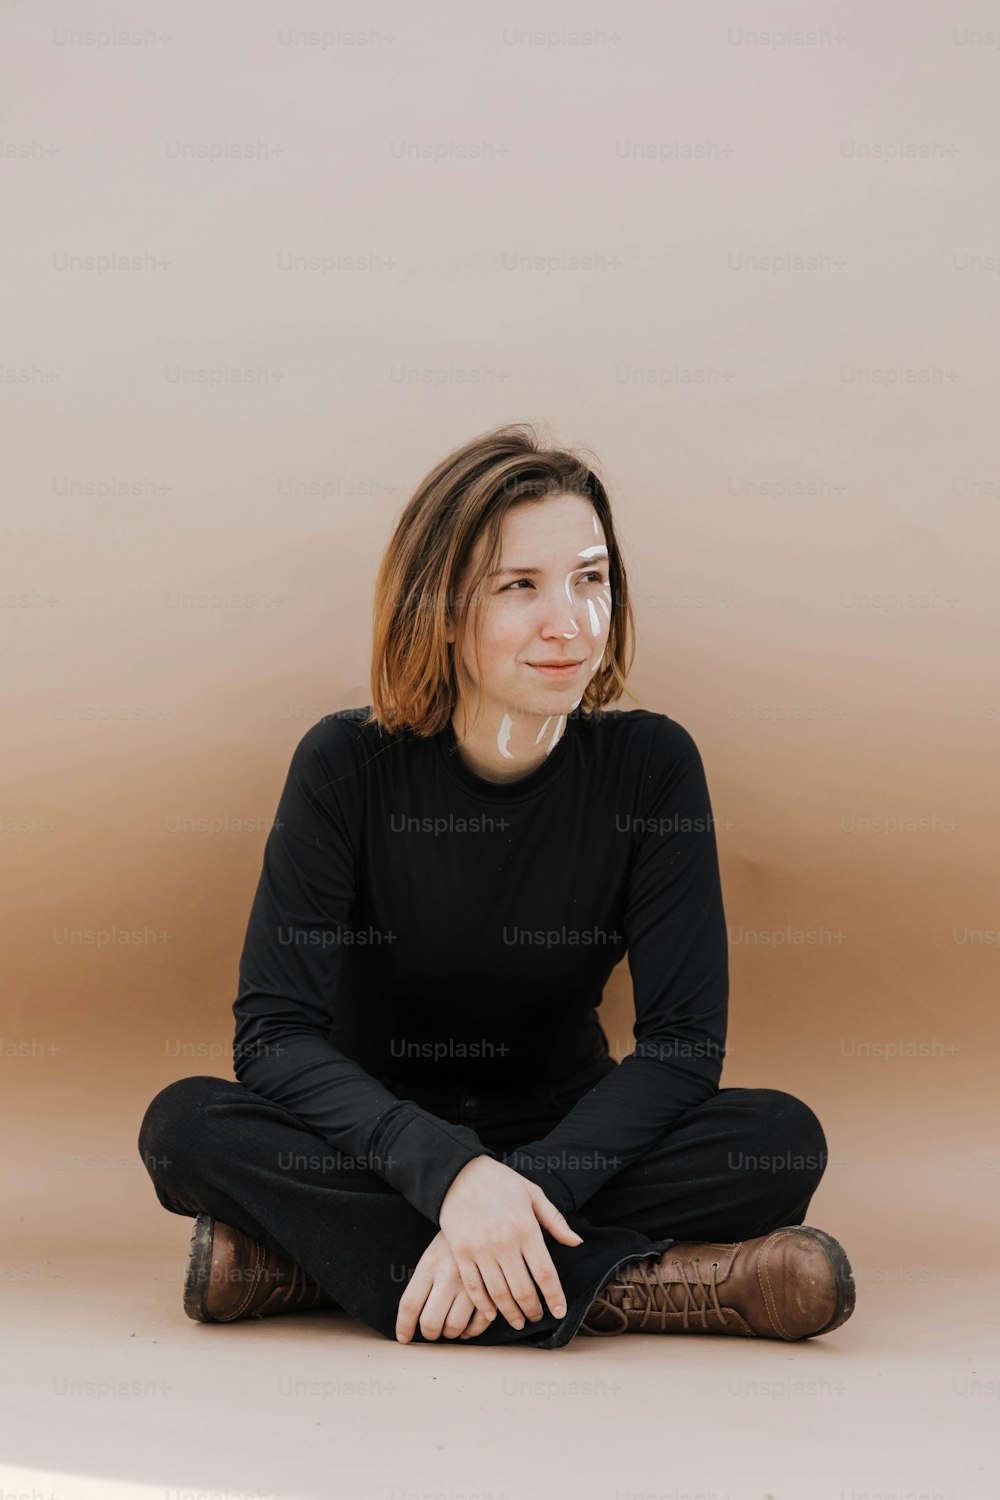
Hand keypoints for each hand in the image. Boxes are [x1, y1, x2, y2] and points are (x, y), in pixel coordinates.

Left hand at [395, 1229, 495, 1343]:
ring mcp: (472, 1282)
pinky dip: (471, 1331)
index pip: (409, 1304)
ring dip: (450, 1333)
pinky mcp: (492, 1288)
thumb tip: (410, 1318)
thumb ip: (422, 1282)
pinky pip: (479, 1324)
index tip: (404, 1338)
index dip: (404, 1326)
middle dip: (429, 1334)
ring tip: (450, 1326)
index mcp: (430, 1263)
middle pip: (430, 1321)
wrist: (486, 1215)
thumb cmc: (454, 1241)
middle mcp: (449, 1274)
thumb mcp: (432, 1254)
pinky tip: (468, 1326)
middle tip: (431, 1331)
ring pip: (454, 1327)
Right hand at [436, 1155, 583, 1332]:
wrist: (458, 1173)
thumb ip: (555, 1220)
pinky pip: (474, 1288)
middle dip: (533, 1310)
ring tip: (518, 1321)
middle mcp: (504, 1242)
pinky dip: (484, 1305)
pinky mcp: (461, 1254)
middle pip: (523, 1289)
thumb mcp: (533, 1194)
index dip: (554, 1297)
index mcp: (526, 1228)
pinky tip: (492, 1313)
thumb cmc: (500, 1182)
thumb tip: (577, 1242)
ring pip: (499, 1294)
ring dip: (510, 1313)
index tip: (559, 1312)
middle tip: (537, 1318)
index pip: (545, 1273)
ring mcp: (480, 1250)